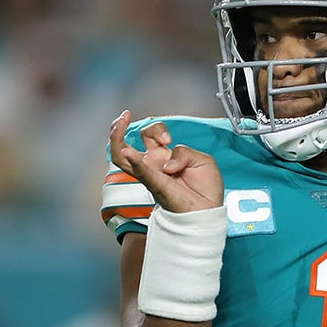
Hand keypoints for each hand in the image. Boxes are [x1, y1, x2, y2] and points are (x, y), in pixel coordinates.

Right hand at [109, 110, 223, 212]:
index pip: (150, 135)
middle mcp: (153, 164)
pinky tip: (128, 151)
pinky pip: (140, 171)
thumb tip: (167, 162)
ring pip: (122, 158)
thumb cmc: (205, 189)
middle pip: (127, 143)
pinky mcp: (154, 184)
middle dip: (121, 128)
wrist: (209, 209)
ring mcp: (151, 174)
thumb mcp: (202, 160)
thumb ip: (184, 152)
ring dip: (117, 139)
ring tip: (118, 125)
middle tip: (124, 116)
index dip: (156, 129)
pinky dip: (133, 161)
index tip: (169, 138)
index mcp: (164, 156)